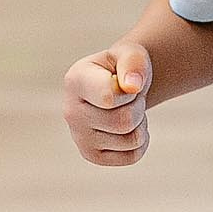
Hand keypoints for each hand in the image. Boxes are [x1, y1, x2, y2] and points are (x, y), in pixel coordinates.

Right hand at [63, 43, 151, 166]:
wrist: (118, 87)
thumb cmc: (123, 68)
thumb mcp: (131, 55)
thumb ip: (133, 62)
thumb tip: (132, 86)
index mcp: (75, 81)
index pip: (108, 97)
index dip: (129, 91)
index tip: (130, 83)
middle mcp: (70, 112)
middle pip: (124, 121)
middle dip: (138, 106)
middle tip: (131, 96)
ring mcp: (79, 137)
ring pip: (131, 139)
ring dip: (140, 123)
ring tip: (127, 108)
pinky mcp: (91, 155)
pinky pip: (133, 156)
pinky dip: (141, 141)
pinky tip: (128, 127)